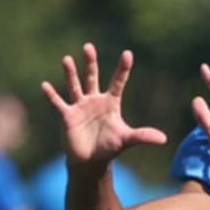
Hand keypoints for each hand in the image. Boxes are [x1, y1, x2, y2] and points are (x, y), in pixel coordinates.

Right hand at [40, 44, 167, 167]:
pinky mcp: (67, 116)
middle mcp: (94, 100)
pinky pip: (58, 103)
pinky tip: (45, 86)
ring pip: (74, 86)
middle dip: (91, 63)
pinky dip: (52, 96)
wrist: (90, 162)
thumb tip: (163, 139)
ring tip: (67, 59)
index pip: (118, 82)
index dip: (122, 69)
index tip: (128, 54)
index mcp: (110, 103)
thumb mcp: (126, 141)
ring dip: (70, 74)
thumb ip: (142, 136)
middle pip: (92, 77)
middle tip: (88, 47)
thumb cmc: (109, 148)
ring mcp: (79, 106)